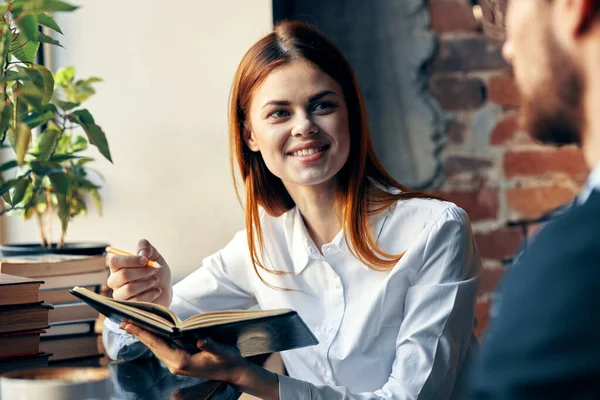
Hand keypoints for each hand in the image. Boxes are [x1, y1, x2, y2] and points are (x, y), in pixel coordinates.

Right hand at [107, 239, 172, 307]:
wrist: (165, 289)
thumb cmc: (156, 272)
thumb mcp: (154, 255)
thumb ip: (146, 247)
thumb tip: (141, 254)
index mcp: (118, 267)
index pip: (115, 261)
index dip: (130, 260)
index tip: (145, 260)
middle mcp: (115, 282)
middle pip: (122, 275)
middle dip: (142, 272)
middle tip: (154, 270)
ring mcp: (120, 296)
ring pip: (129, 289)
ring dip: (147, 283)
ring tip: (156, 280)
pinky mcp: (128, 307)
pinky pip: (137, 300)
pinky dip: (150, 293)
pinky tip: (157, 290)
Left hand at [120, 322, 247, 383]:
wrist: (233, 373)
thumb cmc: (229, 360)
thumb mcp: (223, 351)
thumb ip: (212, 346)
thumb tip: (201, 339)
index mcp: (182, 361)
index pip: (158, 344)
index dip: (143, 333)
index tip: (129, 324)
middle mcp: (175, 364)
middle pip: (152, 346)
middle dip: (138, 333)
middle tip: (122, 321)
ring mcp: (176, 365)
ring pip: (155, 348)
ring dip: (144, 336)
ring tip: (131, 325)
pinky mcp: (179, 362)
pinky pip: (162, 349)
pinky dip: (153, 340)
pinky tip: (149, 333)